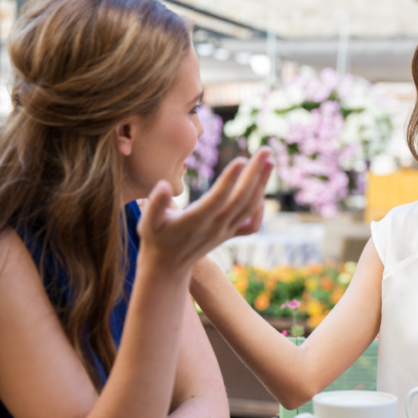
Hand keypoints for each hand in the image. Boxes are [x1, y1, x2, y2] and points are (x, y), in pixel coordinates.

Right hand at [137, 148, 273, 278]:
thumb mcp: (148, 223)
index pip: (218, 199)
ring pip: (250, 207)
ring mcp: (226, 231)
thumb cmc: (156, 239)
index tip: (241, 159)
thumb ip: (156, 204)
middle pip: (241, 199)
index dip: (229, 180)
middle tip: (265, 150)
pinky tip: (260, 190)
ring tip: (269, 160)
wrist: (168, 267)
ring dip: (261, 183)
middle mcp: (215, 226)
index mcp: (196, 220)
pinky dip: (260, 209)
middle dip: (255, 173)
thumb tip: (163, 185)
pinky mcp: (230, 234)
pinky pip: (253, 224)